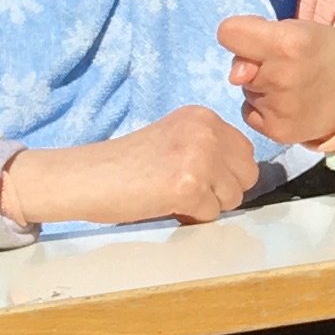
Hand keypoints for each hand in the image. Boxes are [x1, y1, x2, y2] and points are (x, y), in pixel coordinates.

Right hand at [0, 105, 259, 228]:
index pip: (246, 152)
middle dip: (223, 191)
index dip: (225, 174)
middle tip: (186, 192)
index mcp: (203, 116)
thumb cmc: (126, 165)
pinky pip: (211, 214)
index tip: (197, 178)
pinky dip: (191, 218)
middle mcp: (206, 130)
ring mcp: (199, 157)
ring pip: (233, 197)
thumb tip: (241, 177)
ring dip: (207, 206)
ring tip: (172, 196)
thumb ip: (208, 148)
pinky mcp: (189, 185)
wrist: (86, 176)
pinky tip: (164, 204)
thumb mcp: (174, 141)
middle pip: (247, 175)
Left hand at [217, 15, 334, 148]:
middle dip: (257, 65)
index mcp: (287, 43)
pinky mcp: (278, 132)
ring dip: (262, 88)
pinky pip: (249, 113)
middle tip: (290, 66)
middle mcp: (281, 76)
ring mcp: (280, 108)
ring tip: (295, 86)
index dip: (240, 34)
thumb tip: (234, 76)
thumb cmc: (327, 51)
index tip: (260, 40)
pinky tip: (289, 105)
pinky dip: (264, 109)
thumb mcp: (298, 29)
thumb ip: (258, 40)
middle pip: (238, 69)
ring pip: (245, 92)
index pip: (228, 33)